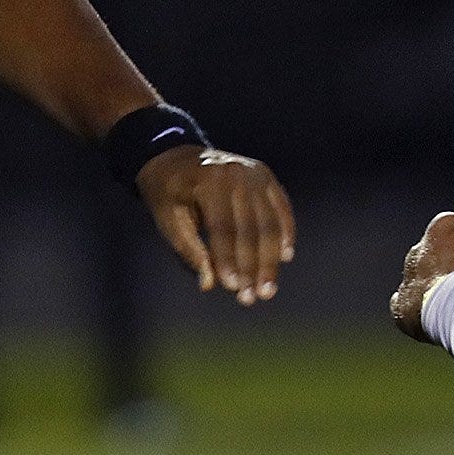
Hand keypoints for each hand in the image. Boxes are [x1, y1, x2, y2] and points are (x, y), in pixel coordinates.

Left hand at [137, 145, 295, 305]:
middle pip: (250, 228)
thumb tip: (209, 284)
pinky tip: (285, 257)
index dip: (228, 259)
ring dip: (270, 259)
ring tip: (267, 289)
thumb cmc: (167, 194)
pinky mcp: (265, 175)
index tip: (233, 288)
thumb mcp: (168, 220)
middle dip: (252, 267)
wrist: (175, 156)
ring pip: (269, 222)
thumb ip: (189, 250)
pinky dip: (286, 232)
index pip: (222, 227)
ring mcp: (254, 172)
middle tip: (251, 298)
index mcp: (208, 181)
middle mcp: (236, 173)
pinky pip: (281, 207)